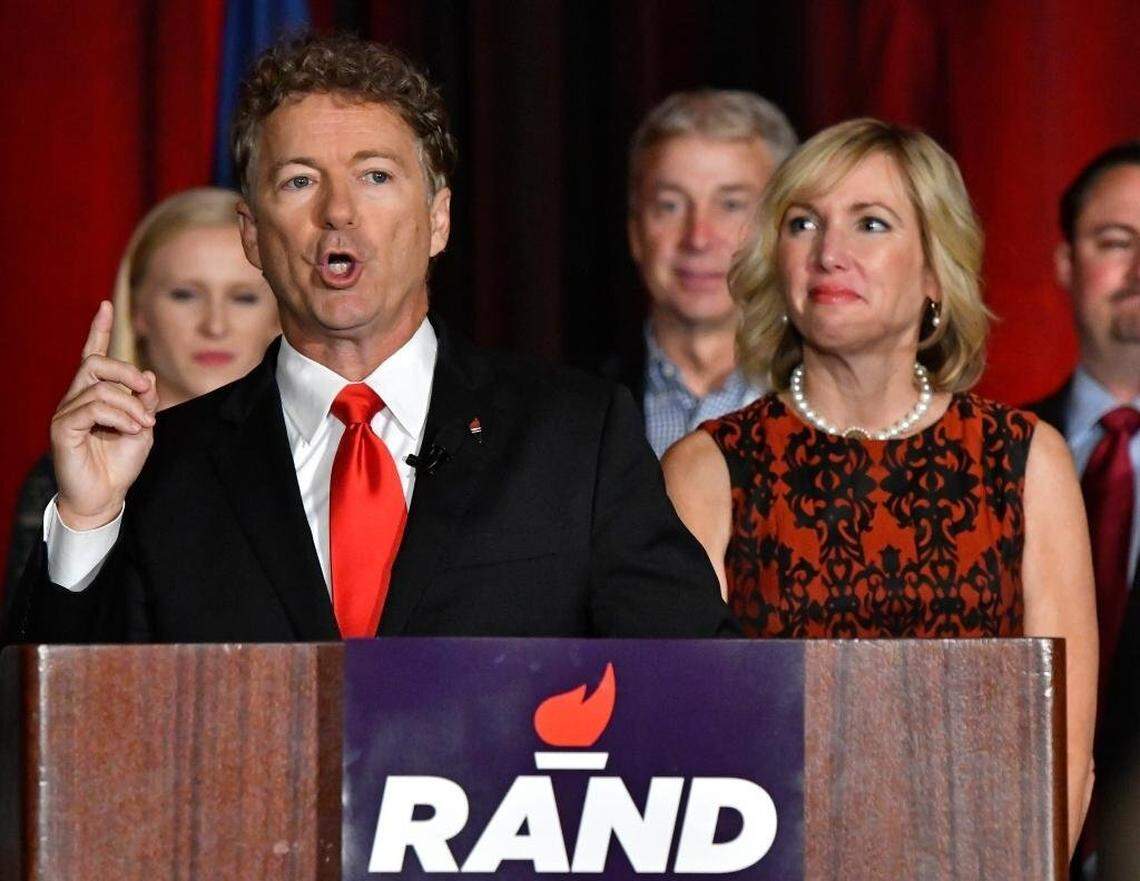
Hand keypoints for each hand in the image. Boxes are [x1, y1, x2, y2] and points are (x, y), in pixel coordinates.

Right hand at [51, 301, 158, 529]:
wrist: (106, 497)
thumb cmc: (120, 463)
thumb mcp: (143, 428)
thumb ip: (145, 401)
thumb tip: (148, 375)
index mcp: (94, 395)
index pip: (92, 356)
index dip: (99, 330)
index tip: (107, 305)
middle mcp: (76, 398)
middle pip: (96, 363)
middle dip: (125, 370)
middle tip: (145, 390)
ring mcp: (66, 412)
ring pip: (100, 387)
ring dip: (130, 404)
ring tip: (142, 425)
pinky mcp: (62, 428)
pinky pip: (92, 408)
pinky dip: (119, 416)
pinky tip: (132, 430)